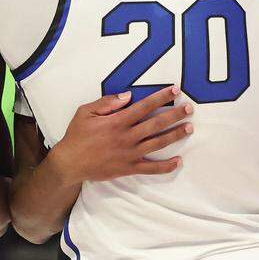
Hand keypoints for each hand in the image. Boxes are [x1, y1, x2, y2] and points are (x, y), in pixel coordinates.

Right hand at [49, 86, 191, 184]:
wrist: (69, 163)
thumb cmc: (76, 136)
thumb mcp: (85, 112)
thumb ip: (107, 103)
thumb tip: (128, 96)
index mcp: (117, 121)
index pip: (144, 106)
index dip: (161, 98)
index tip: (175, 91)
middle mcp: (127, 137)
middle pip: (156, 124)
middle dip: (175, 115)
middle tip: (189, 108)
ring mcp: (129, 154)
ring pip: (158, 143)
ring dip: (175, 135)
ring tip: (189, 128)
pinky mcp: (129, 168)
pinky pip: (151, 168)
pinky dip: (166, 166)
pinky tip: (178, 161)